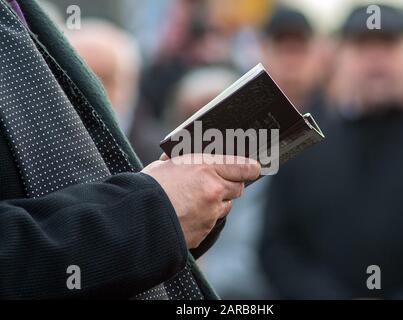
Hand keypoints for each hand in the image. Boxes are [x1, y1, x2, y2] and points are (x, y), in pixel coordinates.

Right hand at [142, 154, 260, 248]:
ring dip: (217, 203)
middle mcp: (214, 189)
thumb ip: (187, 160)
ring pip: (225, 206)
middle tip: (216, 183)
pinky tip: (187, 215)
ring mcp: (211, 213)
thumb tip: (195, 155)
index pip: (245, 167)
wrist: (135, 217)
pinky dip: (204, 219)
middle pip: (238, 188)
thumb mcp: (167, 163)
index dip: (251, 167)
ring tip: (195, 200)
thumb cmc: (148, 186)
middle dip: (230, 185)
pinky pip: (211, 223)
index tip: (254, 167)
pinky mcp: (204, 231)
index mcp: (206, 167)